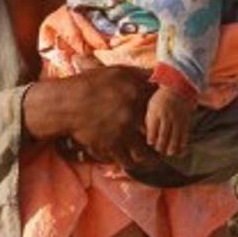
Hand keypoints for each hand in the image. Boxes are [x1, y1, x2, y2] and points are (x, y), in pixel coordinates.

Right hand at [28, 66, 157, 168]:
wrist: (65, 103)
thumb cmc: (90, 84)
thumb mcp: (116, 72)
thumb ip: (138, 74)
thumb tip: (157, 74)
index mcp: (135, 90)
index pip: (161, 104)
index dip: (168, 114)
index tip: (172, 120)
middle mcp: (132, 109)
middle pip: (157, 130)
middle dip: (163, 139)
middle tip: (168, 145)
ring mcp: (121, 129)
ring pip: (144, 151)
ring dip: (149, 158)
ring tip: (154, 161)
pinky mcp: (109, 144)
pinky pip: (126, 159)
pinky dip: (130, 163)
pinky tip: (133, 164)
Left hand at [145, 85, 194, 156]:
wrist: (179, 88)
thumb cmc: (161, 99)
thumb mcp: (152, 106)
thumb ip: (149, 120)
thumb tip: (146, 134)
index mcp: (156, 112)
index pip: (153, 129)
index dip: (151, 138)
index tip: (151, 142)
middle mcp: (167, 116)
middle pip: (164, 134)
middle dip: (161, 145)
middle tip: (159, 149)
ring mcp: (177, 119)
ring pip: (175, 136)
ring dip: (172, 146)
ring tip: (169, 152)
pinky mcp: (185, 121)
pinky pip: (185, 134)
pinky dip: (183, 143)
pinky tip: (180, 149)